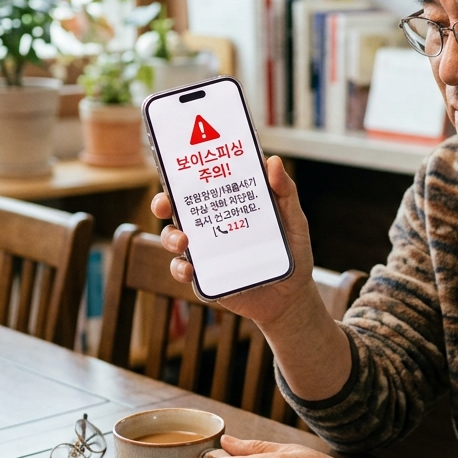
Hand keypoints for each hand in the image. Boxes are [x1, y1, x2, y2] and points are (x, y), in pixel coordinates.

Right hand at [151, 155, 315, 325]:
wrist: (292, 296)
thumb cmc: (292, 252)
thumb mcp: (293, 219)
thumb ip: (285, 192)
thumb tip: (273, 161)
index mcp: (229, 206)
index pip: (202, 184)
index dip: (184, 173)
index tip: (177, 166)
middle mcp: (212, 225)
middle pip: (178, 209)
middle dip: (163, 203)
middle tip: (164, 204)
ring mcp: (206, 251)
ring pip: (174, 238)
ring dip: (171, 237)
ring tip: (183, 241)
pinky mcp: (204, 276)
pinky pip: (182, 270)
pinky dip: (180, 269)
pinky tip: (190, 270)